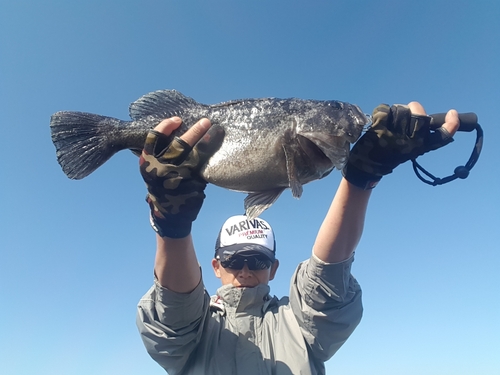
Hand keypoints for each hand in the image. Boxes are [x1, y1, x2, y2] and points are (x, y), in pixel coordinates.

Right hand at [139, 117, 223, 237]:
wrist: (168, 213)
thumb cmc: (161, 184)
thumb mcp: (153, 168)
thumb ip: (160, 152)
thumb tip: (178, 128)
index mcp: (147, 163)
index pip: (154, 139)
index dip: (165, 126)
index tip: (177, 119)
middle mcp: (161, 170)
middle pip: (179, 145)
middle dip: (194, 131)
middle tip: (205, 121)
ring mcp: (177, 178)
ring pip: (194, 156)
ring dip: (207, 142)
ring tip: (217, 131)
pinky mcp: (191, 185)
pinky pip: (203, 168)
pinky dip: (210, 157)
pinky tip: (218, 148)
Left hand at [342, 102, 459, 188]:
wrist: (367, 166)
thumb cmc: (390, 154)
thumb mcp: (410, 148)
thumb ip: (419, 135)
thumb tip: (423, 115)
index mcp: (421, 147)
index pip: (443, 136)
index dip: (451, 124)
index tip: (453, 113)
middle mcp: (411, 143)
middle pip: (420, 115)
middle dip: (415, 108)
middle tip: (410, 110)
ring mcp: (395, 136)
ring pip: (402, 110)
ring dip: (396, 111)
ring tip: (390, 121)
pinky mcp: (380, 131)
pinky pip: (384, 110)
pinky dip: (381, 111)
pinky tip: (378, 120)